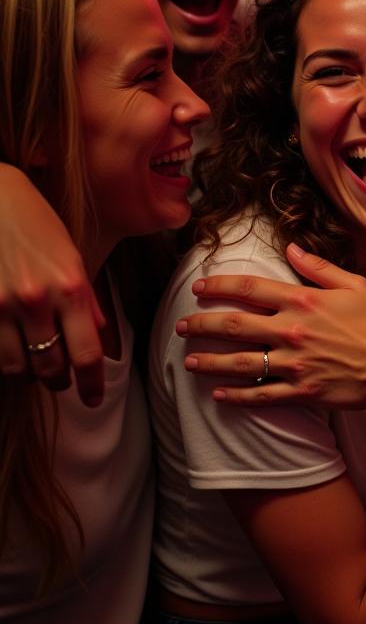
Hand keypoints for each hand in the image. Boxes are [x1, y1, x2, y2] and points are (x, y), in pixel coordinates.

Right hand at [0, 166, 105, 403]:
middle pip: (51, 367)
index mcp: (71, 287)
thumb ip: (86, 299)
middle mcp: (37, 301)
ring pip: (16, 368)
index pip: (87, 353)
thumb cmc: (36, 224)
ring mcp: (1, 306)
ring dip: (28, 375)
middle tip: (62, 382)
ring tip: (34, 367)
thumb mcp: (72, 256)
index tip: (93, 398)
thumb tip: (98, 334)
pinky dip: (4, 360)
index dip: (92, 383)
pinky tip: (11, 351)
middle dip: (59, 382)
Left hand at [179, 243, 365, 406]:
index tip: (199, 288)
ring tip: (189, 360)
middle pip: (235, 325)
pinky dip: (237, 396)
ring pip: (240, 363)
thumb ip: (319, 267)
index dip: (220, 286)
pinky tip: (218, 396)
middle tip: (182, 325)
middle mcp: (292, 331)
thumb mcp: (355, 284)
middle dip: (203, 324)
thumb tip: (291, 249)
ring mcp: (295, 364)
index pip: (250, 289)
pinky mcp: (302, 391)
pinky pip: (261, 394)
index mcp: (304, 301)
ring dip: (210, 361)